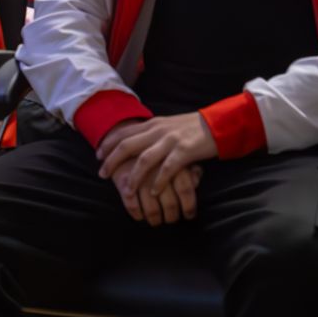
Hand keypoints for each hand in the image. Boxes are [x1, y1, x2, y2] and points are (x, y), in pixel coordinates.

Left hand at [96, 114, 214, 223]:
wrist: (219, 124)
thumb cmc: (192, 129)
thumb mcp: (168, 126)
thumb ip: (152, 133)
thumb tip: (134, 143)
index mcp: (153, 124)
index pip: (124, 133)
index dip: (108, 144)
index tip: (98, 155)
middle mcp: (159, 131)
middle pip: (128, 145)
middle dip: (112, 160)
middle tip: (102, 174)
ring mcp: (171, 140)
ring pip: (145, 159)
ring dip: (133, 176)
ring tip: (126, 190)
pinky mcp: (185, 151)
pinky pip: (168, 168)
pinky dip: (158, 181)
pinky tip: (152, 192)